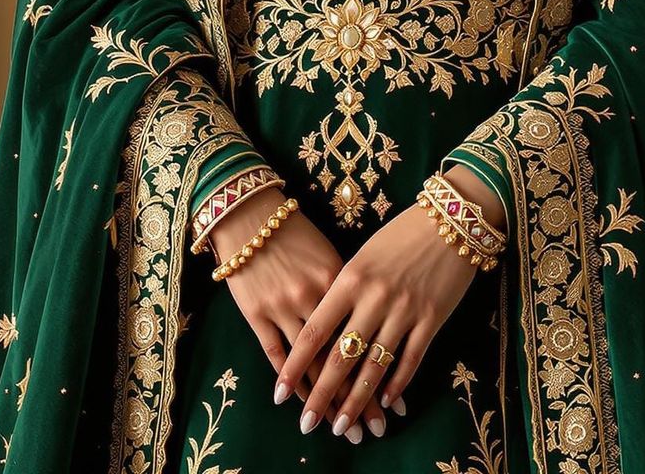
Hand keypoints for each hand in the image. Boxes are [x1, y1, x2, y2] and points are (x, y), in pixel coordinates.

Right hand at [207, 187, 392, 442]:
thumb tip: (373, 325)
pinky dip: (290, 381)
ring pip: (311, 363)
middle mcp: (317, 295)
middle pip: (343, 357)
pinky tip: (299, 402)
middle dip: (358, 399)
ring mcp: (284, 305)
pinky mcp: (257, 312)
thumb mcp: (333, 254)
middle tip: (371, 431)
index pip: (366, 337)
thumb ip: (352, 290)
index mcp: (343, 279)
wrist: (251, 213)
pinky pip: (276, 355)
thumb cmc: (297, 232)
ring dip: (325, 399)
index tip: (393, 406)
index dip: (380, 375)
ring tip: (339, 426)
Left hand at [276, 168, 503, 440]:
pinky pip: (410, 359)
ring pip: (374, 366)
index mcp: (350, 278)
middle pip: (341, 356)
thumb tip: (325, 331)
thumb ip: (345, 290)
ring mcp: (404, 310)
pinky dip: (397, 385)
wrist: (450, 218)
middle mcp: (374, 297)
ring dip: (357, 401)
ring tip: (343, 425)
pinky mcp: (432, 319)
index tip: (280, 392)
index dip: (296, 365)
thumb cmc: (400, 233)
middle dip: (322, 395)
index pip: (315, 330)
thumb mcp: (364, 255)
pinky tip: (386, 403)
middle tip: (307, 423)